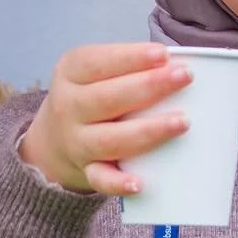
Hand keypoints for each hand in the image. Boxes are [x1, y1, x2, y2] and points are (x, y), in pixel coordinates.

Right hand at [20, 44, 190, 196]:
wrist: (52, 140)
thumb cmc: (90, 95)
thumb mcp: (94, 71)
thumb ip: (127, 66)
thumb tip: (178, 65)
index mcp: (70, 72)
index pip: (99, 62)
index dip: (132, 58)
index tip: (164, 54)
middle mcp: (68, 107)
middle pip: (108, 98)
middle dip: (149, 87)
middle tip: (185, 77)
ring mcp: (76, 142)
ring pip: (110, 139)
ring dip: (148, 131)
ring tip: (182, 122)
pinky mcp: (86, 170)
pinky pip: (101, 179)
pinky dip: (118, 183)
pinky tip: (140, 183)